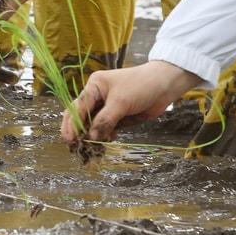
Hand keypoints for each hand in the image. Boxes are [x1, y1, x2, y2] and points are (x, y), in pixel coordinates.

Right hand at [67, 61, 203, 142]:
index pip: (78, 106)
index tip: (70, 139)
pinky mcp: (118, 116)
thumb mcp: (120, 102)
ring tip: (91, 148)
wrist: (165, 86)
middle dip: (77, 130)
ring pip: (93, 124)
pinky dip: (105, 135)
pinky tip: (109, 139)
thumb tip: (91, 137)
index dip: (72, 123)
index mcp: (94, 86)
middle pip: (81, 115)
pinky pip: (106, 128)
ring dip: (92, 135)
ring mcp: (107, 107)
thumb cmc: (140, 86)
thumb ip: (105, 120)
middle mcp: (97, 96)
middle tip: (74, 146)